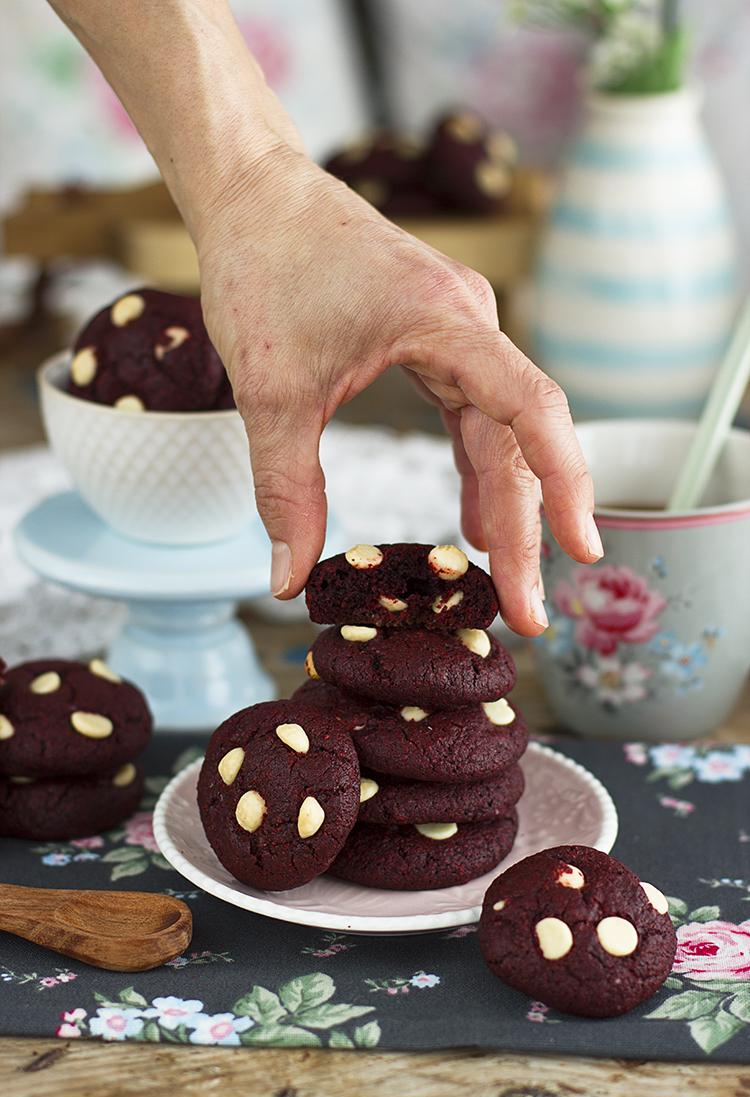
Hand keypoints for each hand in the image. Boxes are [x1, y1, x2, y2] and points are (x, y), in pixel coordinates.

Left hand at [197, 144, 601, 634]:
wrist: (253, 195)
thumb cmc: (263, 269)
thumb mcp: (271, 392)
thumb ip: (285, 489)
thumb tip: (287, 580)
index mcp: (445, 323)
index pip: (532, 407)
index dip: (564, 481)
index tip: (582, 548)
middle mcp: (466, 323)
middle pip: (518, 436)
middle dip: (527, 527)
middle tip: (527, 611)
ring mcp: (455, 329)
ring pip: (498, 430)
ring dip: (504, 503)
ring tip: (506, 577)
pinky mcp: (435, 337)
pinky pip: (472, 412)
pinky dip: (475, 467)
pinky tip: (476, 518)